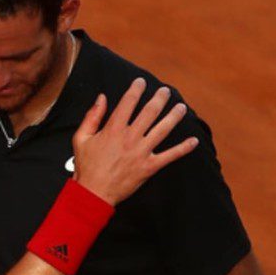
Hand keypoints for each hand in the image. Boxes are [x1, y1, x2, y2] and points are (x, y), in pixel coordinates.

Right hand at [72, 77, 197, 204]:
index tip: (141, 81)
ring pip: (163, 130)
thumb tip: (101, 98)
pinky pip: (170, 156)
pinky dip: (183, 148)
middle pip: (150, 112)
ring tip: (181, 107)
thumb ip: (92, 116)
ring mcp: (142, 152)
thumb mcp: (81, 138)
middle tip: (166, 91)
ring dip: (174, 117)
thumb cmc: (86, 166)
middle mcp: (130, 138)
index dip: (136, 90)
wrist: (94, 192)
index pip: (128, 103)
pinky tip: (194, 141)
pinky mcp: (149, 167)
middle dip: (159, 98)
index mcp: (113, 129)